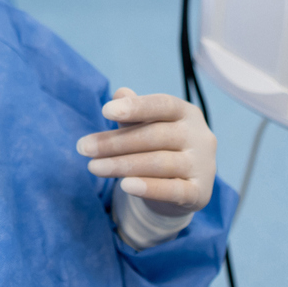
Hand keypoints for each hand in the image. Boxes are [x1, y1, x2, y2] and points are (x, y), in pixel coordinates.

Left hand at [78, 87, 217, 213]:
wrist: (181, 190)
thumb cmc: (159, 148)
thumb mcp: (145, 127)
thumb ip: (133, 113)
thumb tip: (119, 93)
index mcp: (188, 113)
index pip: (163, 105)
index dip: (136, 107)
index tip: (105, 112)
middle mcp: (200, 137)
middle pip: (155, 136)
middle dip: (115, 142)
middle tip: (83, 147)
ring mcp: (204, 166)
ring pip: (159, 163)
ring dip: (121, 165)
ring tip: (93, 167)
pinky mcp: (200, 193)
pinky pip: (173, 190)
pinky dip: (149, 188)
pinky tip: (125, 186)